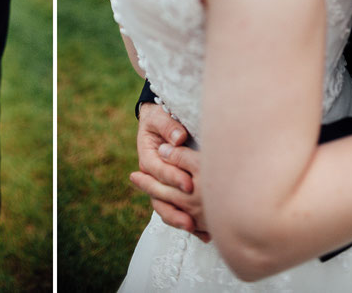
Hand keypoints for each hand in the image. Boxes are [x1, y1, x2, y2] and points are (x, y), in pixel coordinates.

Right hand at [134, 103, 208, 238]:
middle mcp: (151, 174)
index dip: (172, 178)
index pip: (158, 170)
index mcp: (147, 156)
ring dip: (178, 219)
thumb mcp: (161, 116)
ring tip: (192, 229)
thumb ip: (169, 126)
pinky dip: (189, 223)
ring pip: (164, 207)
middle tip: (191, 218)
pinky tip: (204, 234)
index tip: (188, 184)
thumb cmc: (162, 117)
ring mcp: (161, 185)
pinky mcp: (173, 192)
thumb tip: (179, 138)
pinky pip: (177, 210)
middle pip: (158, 195)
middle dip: (175, 207)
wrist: (161, 121)